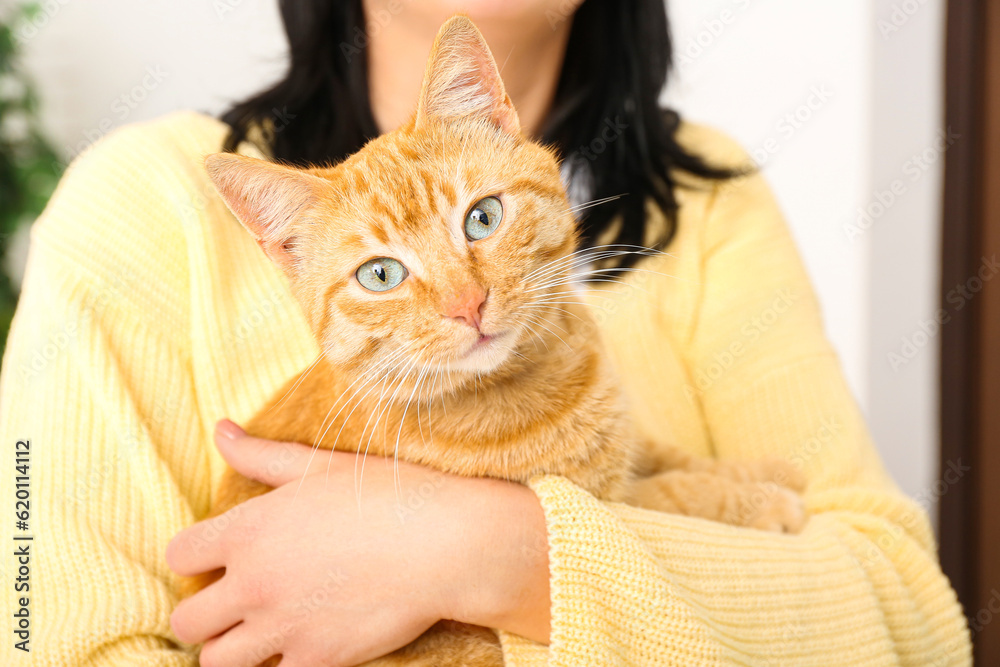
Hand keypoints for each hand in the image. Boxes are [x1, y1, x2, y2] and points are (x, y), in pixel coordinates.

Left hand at [166, 420, 550, 666]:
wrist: (445, 543)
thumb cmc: (388, 493)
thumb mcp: (321, 465)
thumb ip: (262, 455)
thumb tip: (220, 430)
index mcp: (248, 530)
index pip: (178, 555)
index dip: (194, 556)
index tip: (218, 558)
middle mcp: (253, 583)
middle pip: (186, 620)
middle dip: (204, 612)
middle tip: (235, 602)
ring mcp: (282, 627)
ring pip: (216, 661)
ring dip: (232, 648)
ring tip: (260, 632)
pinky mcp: (316, 659)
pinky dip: (282, 666)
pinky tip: (303, 645)